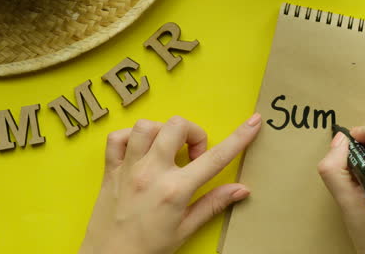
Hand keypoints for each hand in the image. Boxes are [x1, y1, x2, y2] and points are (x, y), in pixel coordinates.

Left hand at [79, 113, 261, 253]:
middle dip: (193, 133)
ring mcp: (128, 168)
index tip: (254, 123)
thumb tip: (242, 190)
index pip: (215, 158)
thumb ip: (213, 205)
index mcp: (175, 190)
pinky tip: (140, 152)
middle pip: (177, 126)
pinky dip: (129, 138)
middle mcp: (151, 173)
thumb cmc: (147, 249)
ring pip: (146, 126)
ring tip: (166, 150)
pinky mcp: (110, 170)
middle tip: (193, 155)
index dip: (239, 137)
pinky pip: (116, 137)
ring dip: (161, 132)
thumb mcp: (185, 230)